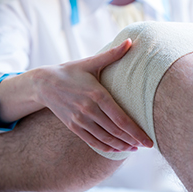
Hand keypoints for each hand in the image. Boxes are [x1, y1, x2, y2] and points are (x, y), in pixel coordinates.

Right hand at [34, 39, 153, 151]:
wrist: (43, 83)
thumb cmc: (71, 71)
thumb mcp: (90, 62)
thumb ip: (112, 54)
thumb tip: (131, 41)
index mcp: (97, 94)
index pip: (121, 118)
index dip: (136, 131)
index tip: (149, 140)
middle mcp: (89, 110)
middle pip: (115, 131)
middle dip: (133, 140)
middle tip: (147, 145)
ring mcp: (80, 120)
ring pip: (105, 138)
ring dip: (121, 145)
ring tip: (135, 148)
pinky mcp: (73, 126)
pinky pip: (92, 141)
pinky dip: (105, 148)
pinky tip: (116, 149)